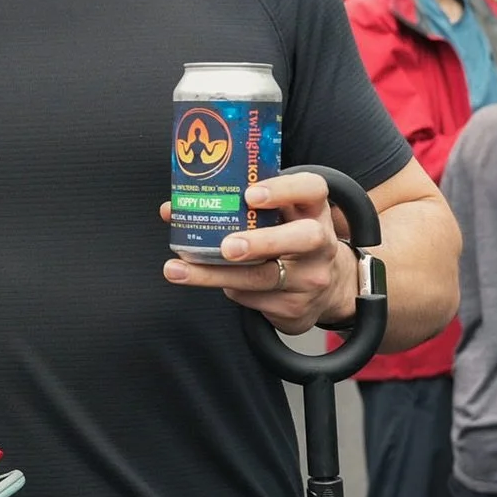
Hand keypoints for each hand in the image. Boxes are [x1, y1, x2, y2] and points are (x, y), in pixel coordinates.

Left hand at [160, 171, 356, 335]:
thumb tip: (170, 210)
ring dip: (217, 275)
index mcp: (313, 209)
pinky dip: (228, 288)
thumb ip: (234, 206)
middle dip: (262, 241)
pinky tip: (212, 280)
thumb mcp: (275, 216)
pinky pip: (253, 298)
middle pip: (304, 238)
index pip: (311, 188)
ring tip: (179, 270)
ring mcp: (311, 278)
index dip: (283, 190)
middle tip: (227, 246)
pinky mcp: (295, 307)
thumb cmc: (286, 237)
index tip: (250, 194)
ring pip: (264, 278)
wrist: (326, 287)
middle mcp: (320, 243)